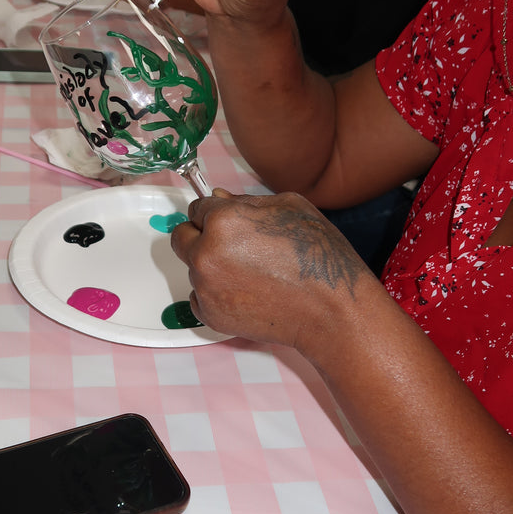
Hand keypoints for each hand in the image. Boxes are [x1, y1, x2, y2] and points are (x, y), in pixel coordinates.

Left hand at [170, 189, 372, 355]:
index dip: (216, 213)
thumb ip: (246, 201)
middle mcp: (205, 254)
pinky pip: (198, 297)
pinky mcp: (209, 315)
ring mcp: (205, 288)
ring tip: (251, 273)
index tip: (230, 223)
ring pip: (192, 268)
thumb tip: (218, 198)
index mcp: (223, 221)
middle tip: (234, 246)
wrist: (331, 312)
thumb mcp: (290, 208)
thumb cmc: (318, 259)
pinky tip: (245, 293)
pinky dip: (214, 294)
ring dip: (211, 266)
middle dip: (201, 236)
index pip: (197, 208)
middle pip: (181, 236)